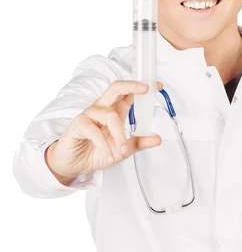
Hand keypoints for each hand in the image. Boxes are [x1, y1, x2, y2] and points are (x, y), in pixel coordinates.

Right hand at [45, 80, 163, 179]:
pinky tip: (109, 155)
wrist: (75, 165)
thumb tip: (157, 139)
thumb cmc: (95, 152)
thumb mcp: (123, 150)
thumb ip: (139, 143)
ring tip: (121, 152)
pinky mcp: (78, 124)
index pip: (128, 94)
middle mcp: (102, 109)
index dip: (141, 87)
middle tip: (144, 89)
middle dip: (131, 86)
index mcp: (114, 111)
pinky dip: (104, 145)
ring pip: (110, 116)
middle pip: (115, 88)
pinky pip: (93, 131)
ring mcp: (89, 115)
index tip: (157, 86)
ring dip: (119, 135)